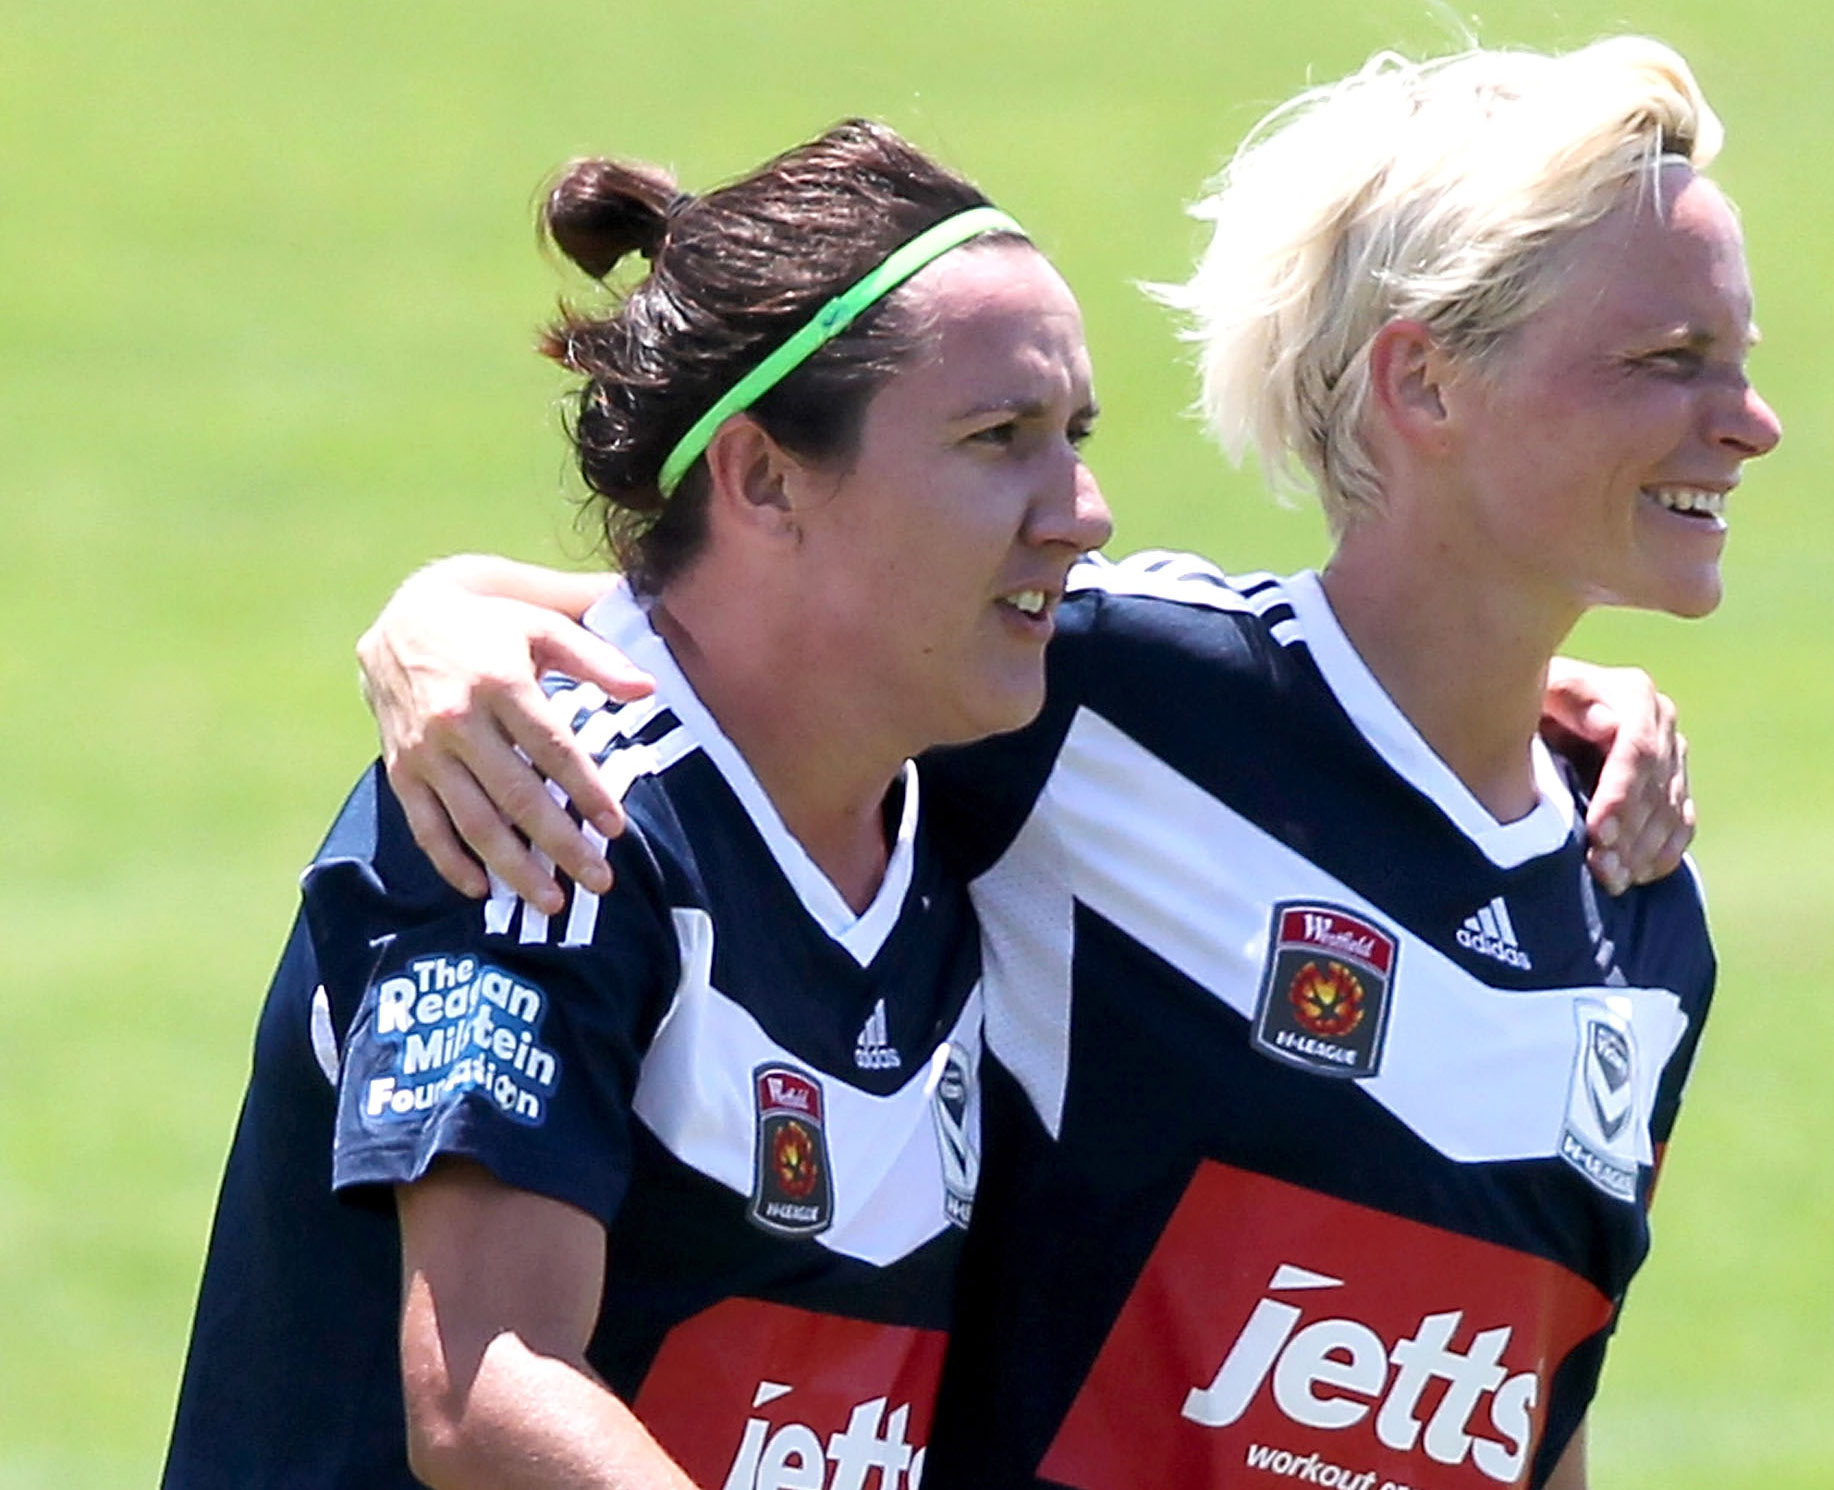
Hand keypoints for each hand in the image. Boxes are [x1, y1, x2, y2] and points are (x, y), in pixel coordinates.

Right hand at [357, 568, 650, 912]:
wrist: (404, 618)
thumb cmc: (491, 624)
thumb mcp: (542, 625)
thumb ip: (595, 658)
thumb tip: (647, 690)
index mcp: (500, 682)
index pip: (552, 748)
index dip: (585, 790)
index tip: (614, 828)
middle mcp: (458, 720)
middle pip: (516, 794)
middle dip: (559, 844)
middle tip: (599, 881)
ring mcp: (425, 749)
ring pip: (472, 821)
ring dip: (512, 867)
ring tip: (551, 902)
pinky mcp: (401, 768)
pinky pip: (424, 824)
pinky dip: (449, 861)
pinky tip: (481, 890)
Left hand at [1541, 660, 1692, 894]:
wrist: (1536, 709)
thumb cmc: (1528, 700)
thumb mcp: (1538, 690)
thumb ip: (1569, 699)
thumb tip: (1608, 725)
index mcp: (1633, 694)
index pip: (1638, 751)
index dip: (1621, 796)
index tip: (1597, 832)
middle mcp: (1661, 723)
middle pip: (1656, 788)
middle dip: (1629, 833)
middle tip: (1600, 868)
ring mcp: (1672, 754)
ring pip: (1670, 812)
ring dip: (1642, 852)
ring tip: (1611, 880)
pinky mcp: (1674, 783)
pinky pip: (1680, 825)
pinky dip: (1661, 855)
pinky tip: (1634, 877)